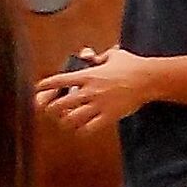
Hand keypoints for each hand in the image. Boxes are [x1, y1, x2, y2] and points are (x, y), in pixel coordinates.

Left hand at [36, 47, 155, 133]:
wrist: (150, 79)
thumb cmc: (132, 65)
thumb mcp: (113, 55)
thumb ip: (97, 56)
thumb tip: (87, 55)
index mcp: (88, 75)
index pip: (59, 80)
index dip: (45, 86)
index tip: (36, 89)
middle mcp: (90, 90)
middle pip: (61, 104)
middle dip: (51, 109)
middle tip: (50, 110)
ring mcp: (99, 104)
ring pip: (72, 118)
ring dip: (65, 121)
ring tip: (64, 121)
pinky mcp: (109, 116)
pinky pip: (89, 128)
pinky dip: (81, 131)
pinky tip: (80, 131)